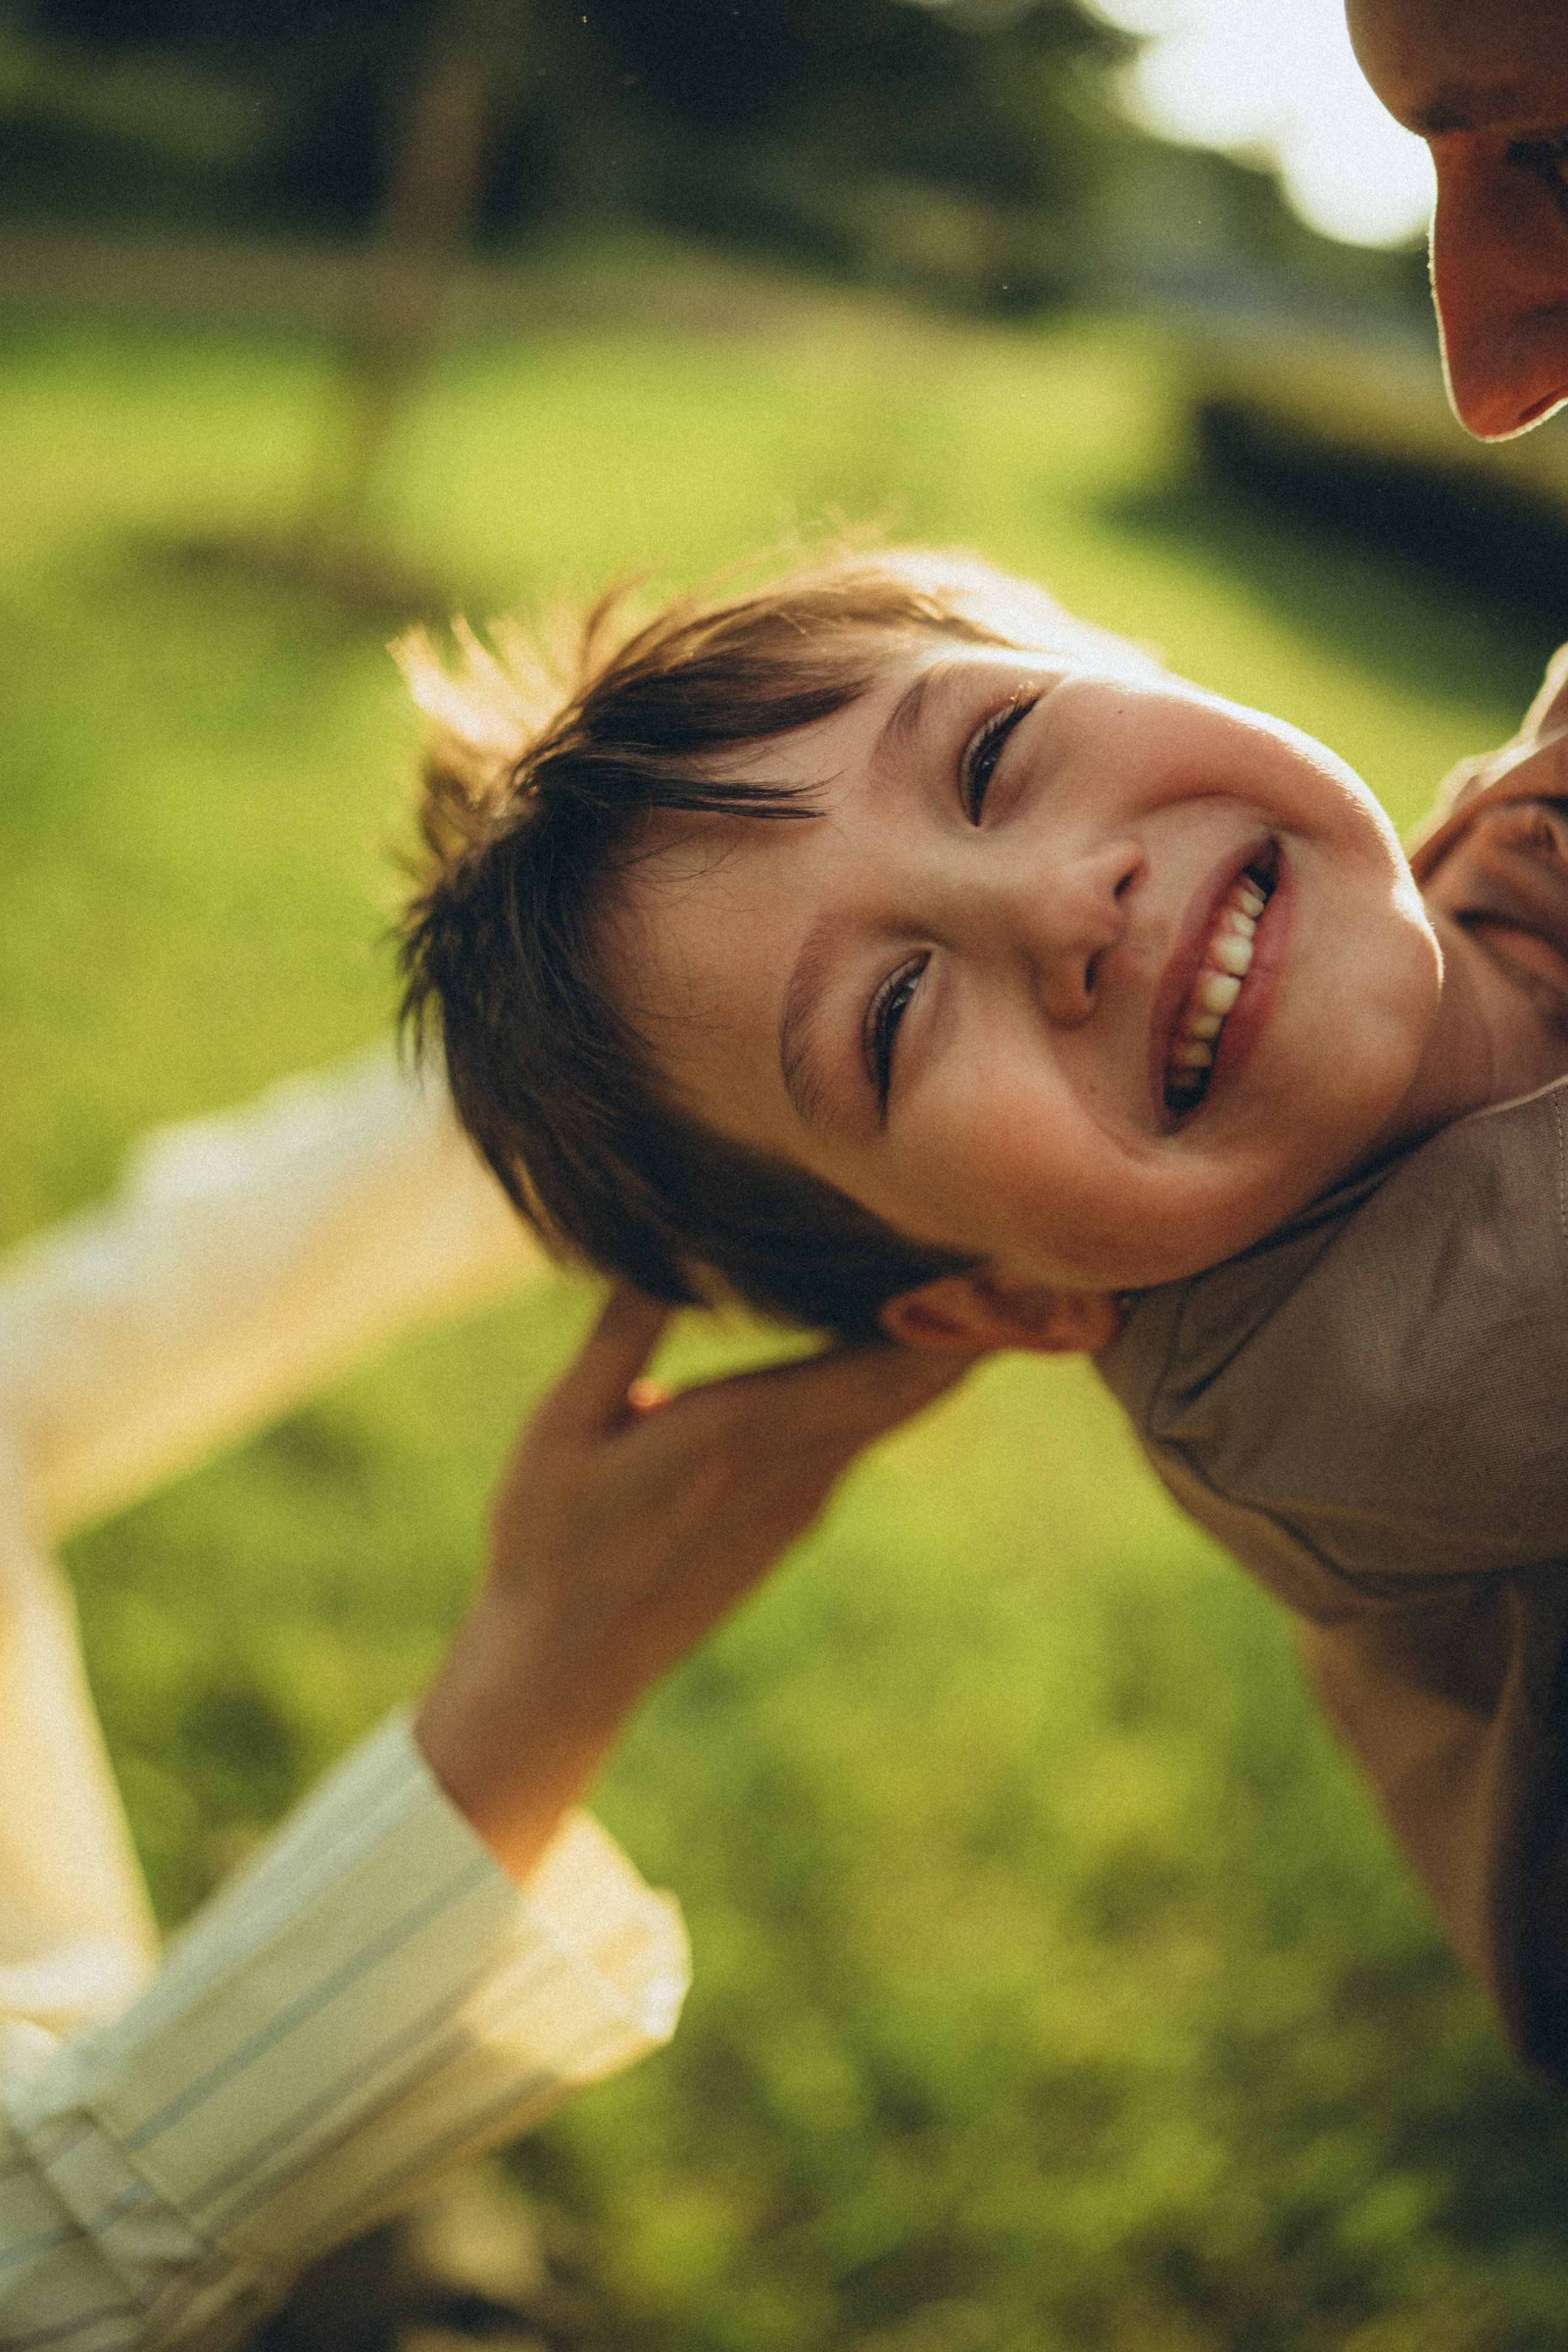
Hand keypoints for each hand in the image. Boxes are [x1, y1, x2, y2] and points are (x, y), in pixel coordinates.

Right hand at [415, 1286, 977, 1880]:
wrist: (567, 1664)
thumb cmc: (552, 1538)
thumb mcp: (565, 1423)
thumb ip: (622, 1332)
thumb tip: (663, 1241)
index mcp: (746, 1429)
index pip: (885, 1360)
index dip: (949, 1309)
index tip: (996, 1248)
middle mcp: (796, 1465)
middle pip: (916, 1383)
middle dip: (971, 1317)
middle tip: (1023, 1250)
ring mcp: (803, 1499)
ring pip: (895, 1409)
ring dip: (938, 1349)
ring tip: (980, 1279)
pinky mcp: (793, 1519)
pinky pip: (863, 1433)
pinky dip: (893, 1383)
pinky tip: (895, 1341)